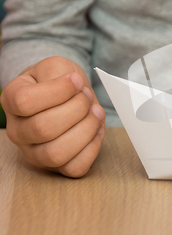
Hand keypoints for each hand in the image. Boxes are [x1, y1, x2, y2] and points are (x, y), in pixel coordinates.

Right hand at [0, 56, 105, 176]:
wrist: (69, 95)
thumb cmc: (59, 81)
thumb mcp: (55, 66)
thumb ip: (59, 72)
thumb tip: (74, 86)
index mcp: (11, 101)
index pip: (25, 102)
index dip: (58, 90)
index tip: (75, 81)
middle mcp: (17, 130)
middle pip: (43, 128)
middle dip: (77, 109)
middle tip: (87, 97)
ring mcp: (34, 152)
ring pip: (57, 153)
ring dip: (86, 129)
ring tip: (96, 113)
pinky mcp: (57, 166)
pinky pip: (74, 168)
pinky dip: (92, 148)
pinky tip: (97, 130)